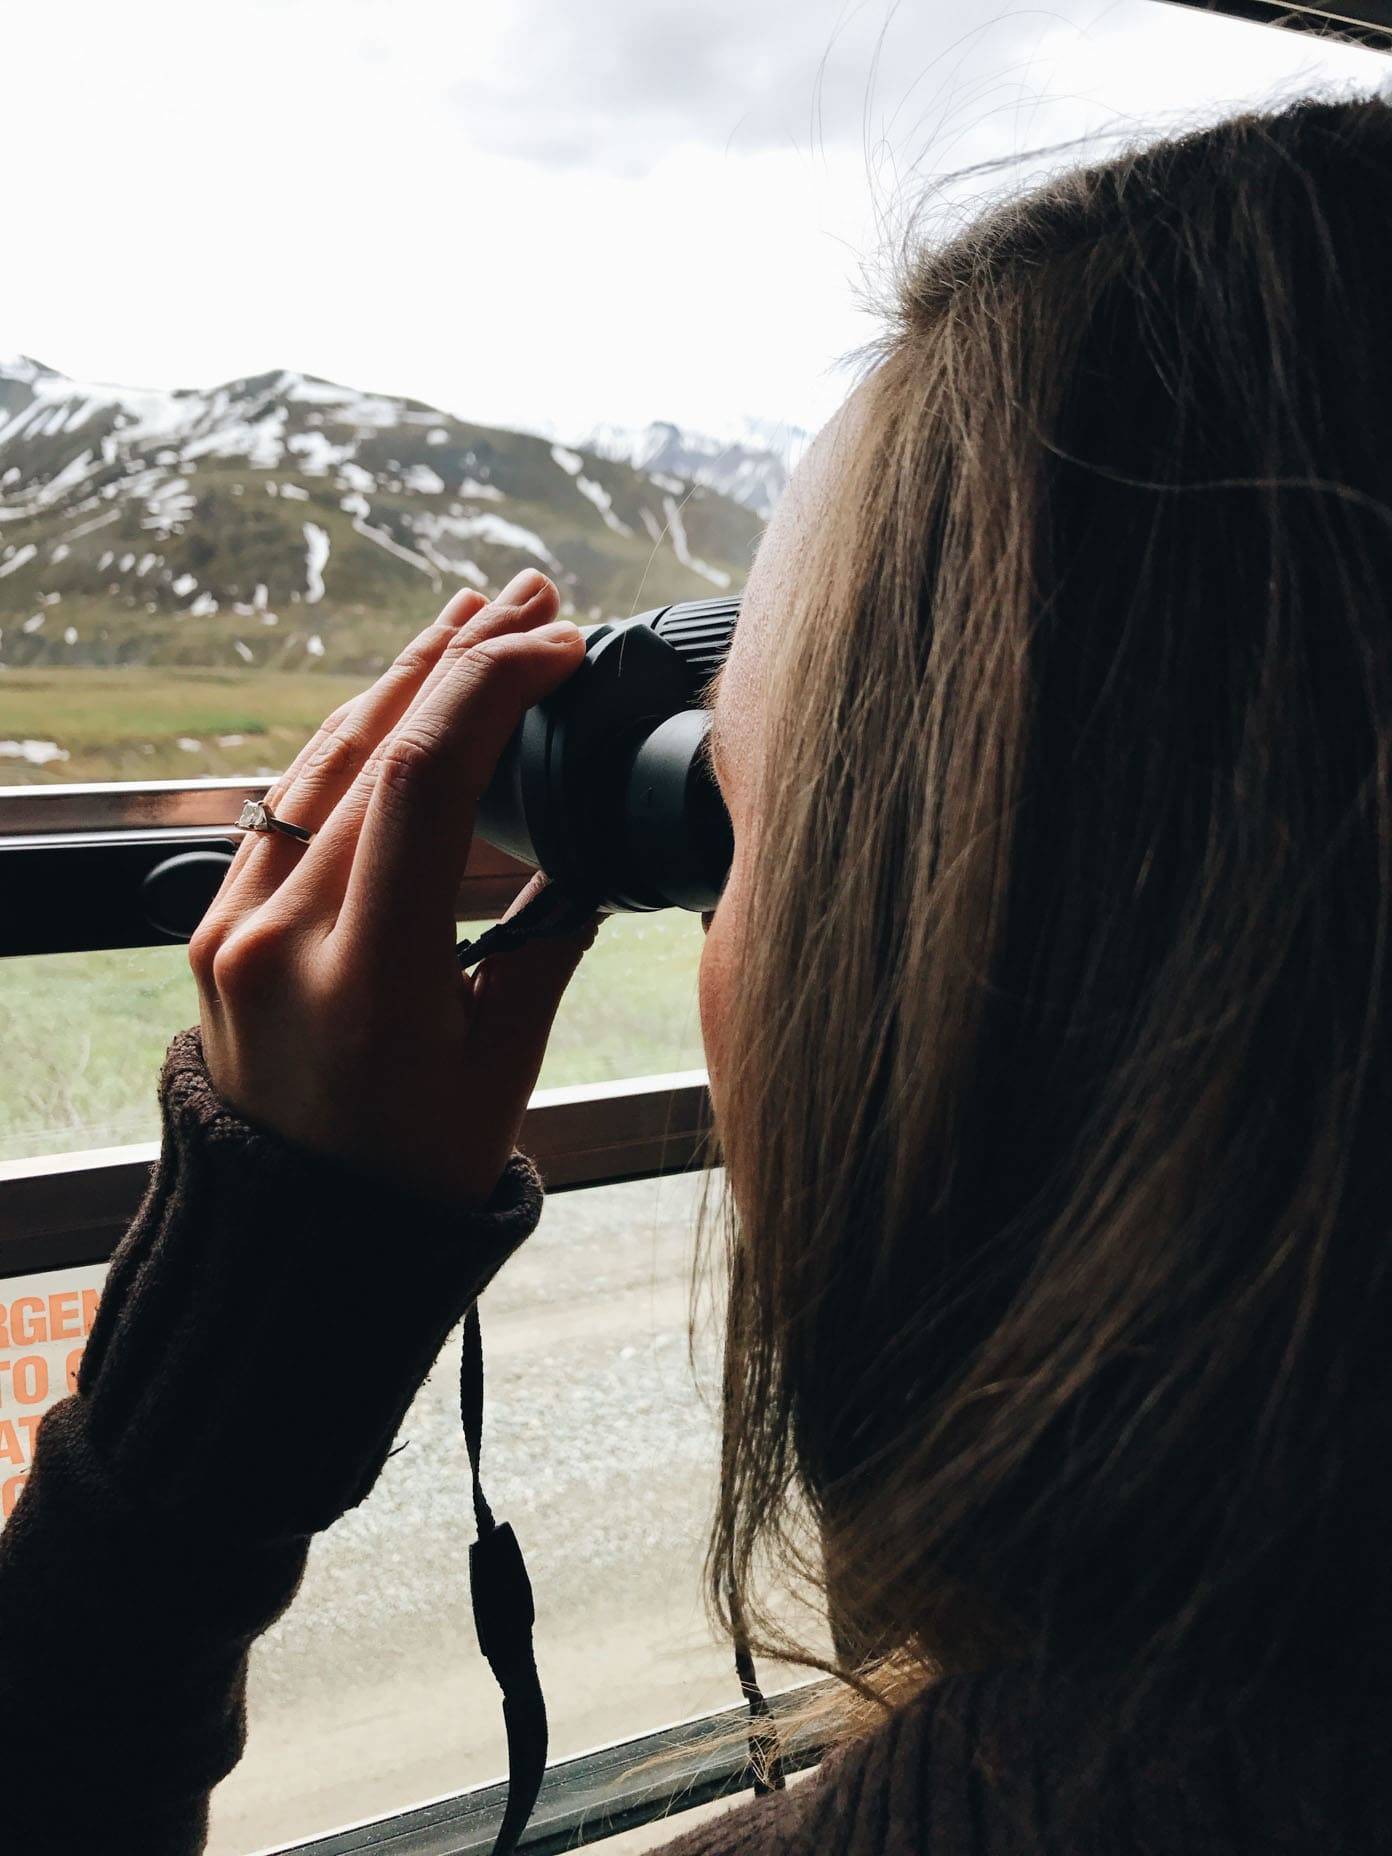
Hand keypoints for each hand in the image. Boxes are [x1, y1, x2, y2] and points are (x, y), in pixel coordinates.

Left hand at [188, 569, 593, 1207]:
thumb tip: (588, 846)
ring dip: (399, 682)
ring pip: (319, 762)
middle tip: (528, 596)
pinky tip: (393, 700)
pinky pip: (284, 807)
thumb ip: (546, 939)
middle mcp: (283, 941)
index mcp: (372, 981)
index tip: (558, 646)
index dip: (494, 688)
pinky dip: (346, 744)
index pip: (425, 781)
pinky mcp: (213, 927)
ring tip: (468, 620)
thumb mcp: (505, 1063)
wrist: (296, 1239)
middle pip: (371, 749)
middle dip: (458, 658)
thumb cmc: (415, 1170)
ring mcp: (232, 930)